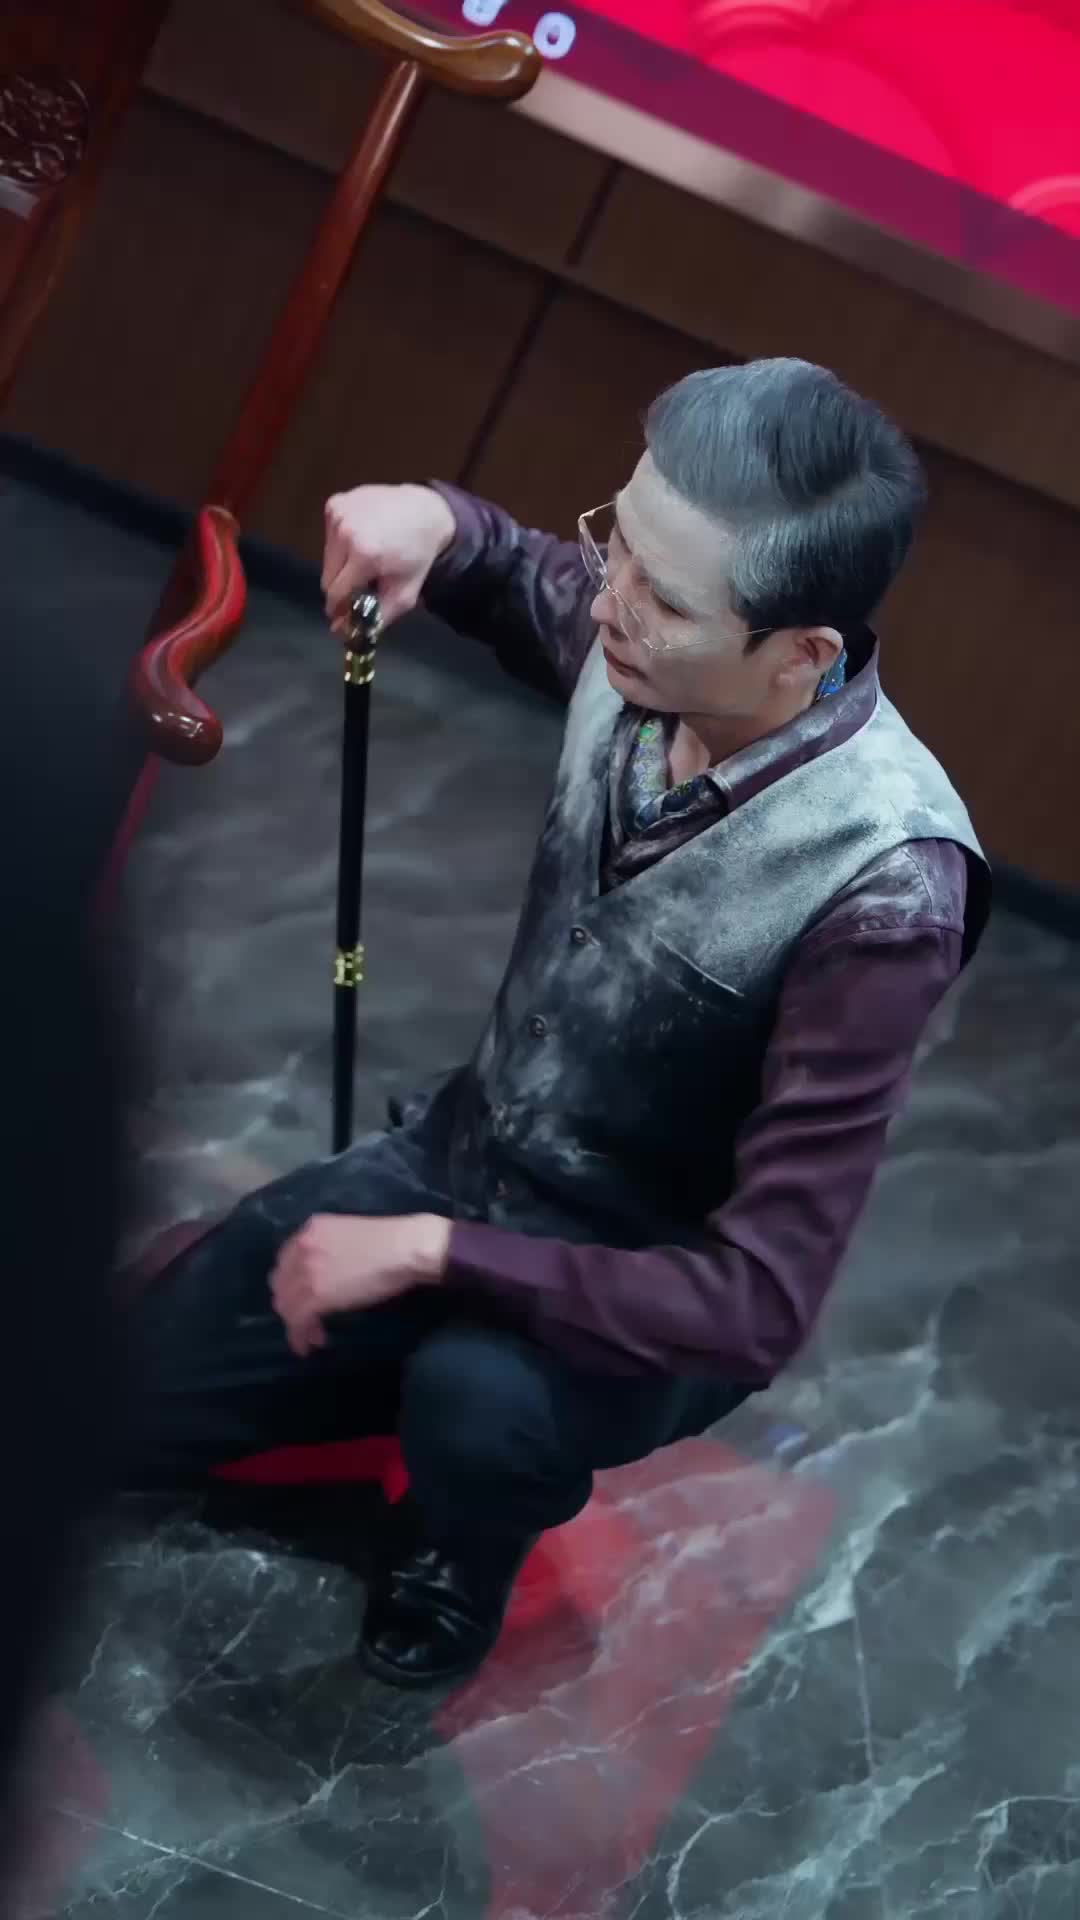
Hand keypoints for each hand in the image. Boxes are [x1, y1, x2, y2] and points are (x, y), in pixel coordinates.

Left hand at [271, 1212, 449, 1357]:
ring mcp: (307, 1271)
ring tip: (311, 1336)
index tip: (303, 1299)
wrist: (404, 1247)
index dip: (292, 1284)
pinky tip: (308, 1345)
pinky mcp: (317, 1294)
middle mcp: (302, 1248)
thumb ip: (329, 1250)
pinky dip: (299, 1336)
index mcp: (310, 1230)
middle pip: (281, 1284)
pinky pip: (297, 1320)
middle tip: (307, 1320)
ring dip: (295, 1323)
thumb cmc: (390, 1241)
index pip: (286, 1262)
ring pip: (287, 1304)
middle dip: (290, 1305)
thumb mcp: (348, 1236)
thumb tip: (328, 1275)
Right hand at [322, 484, 456, 634]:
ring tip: (365, 558)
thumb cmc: (416, 555)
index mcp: (363, 555)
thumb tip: (340, 632)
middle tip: (361, 583)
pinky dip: (340, 542)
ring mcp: (338, 513)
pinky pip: (329, 535)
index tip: (347, 610)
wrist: (425, 511)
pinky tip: (361, 538)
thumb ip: (374, 619)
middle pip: (327, 576)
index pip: (334, 593)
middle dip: (341, 585)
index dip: (340, 606)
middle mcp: (345, 531)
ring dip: (341, 563)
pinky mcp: (335, 503)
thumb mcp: (404, 594)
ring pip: (326, 556)